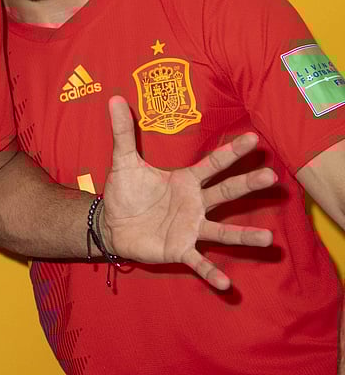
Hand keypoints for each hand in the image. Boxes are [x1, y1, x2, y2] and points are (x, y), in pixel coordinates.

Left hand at [101, 95, 275, 289]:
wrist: (110, 223)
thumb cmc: (124, 191)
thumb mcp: (123, 160)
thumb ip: (123, 131)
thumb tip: (114, 97)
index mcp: (185, 180)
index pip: (213, 164)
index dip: (231, 152)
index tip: (253, 138)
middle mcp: (195, 204)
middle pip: (226, 192)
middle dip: (248, 185)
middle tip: (272, 177)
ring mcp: (190, 228)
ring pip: (222, 232)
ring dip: (244, 237)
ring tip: (268, 239)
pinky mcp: (179, 249)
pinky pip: (199, 262)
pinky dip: (211, 273)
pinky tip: (225, 284)